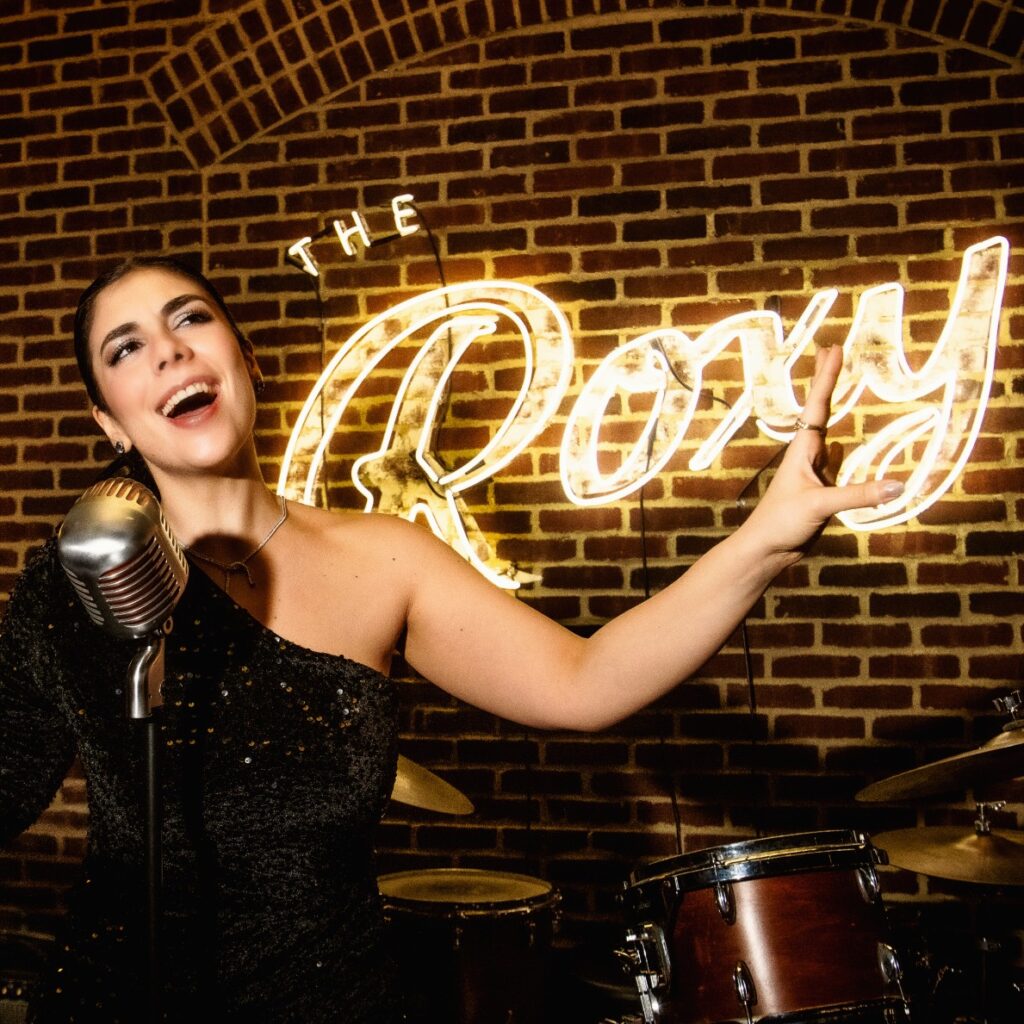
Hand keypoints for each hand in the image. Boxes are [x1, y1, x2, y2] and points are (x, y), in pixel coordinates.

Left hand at [745, 345, 902, 557]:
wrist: (767, 549)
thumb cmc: (781, 522)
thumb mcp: (820, 505)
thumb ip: (858, 495)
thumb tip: (899, 486)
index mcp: (802, 450)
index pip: (818, 405)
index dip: (826, 377)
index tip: (833, 349)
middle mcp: (808, 456)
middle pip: (821, 410)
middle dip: (827, 381)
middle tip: (831, 350)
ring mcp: (815, 472)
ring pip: (830, 434)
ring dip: (834, 410)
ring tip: (837, 387)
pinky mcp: (822, 491)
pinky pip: (839, 464)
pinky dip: (846, 450)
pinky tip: (845, 444)